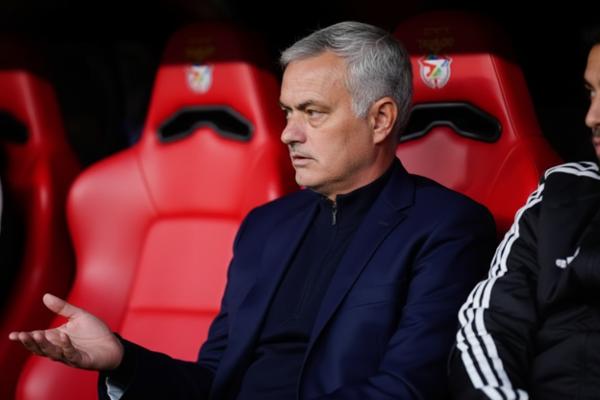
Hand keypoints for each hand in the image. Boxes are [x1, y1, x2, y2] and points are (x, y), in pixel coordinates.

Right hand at [8, 293, 123, 370]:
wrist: (113, 345)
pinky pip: (71, 354)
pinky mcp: (81, 360)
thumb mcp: (79, 315)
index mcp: (57, 337)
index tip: (13, 335)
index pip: (37, 338)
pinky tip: (63, 336)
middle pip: (41, 347)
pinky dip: (66, 346)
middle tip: (22, 335)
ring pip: (52, 353)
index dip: (25, 337)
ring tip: (37, 334)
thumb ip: (62, 307)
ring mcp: (69, 355)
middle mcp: (60, 348)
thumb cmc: (95, 332)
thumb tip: (45, 295)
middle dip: (31, 342)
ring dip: (44, 345)